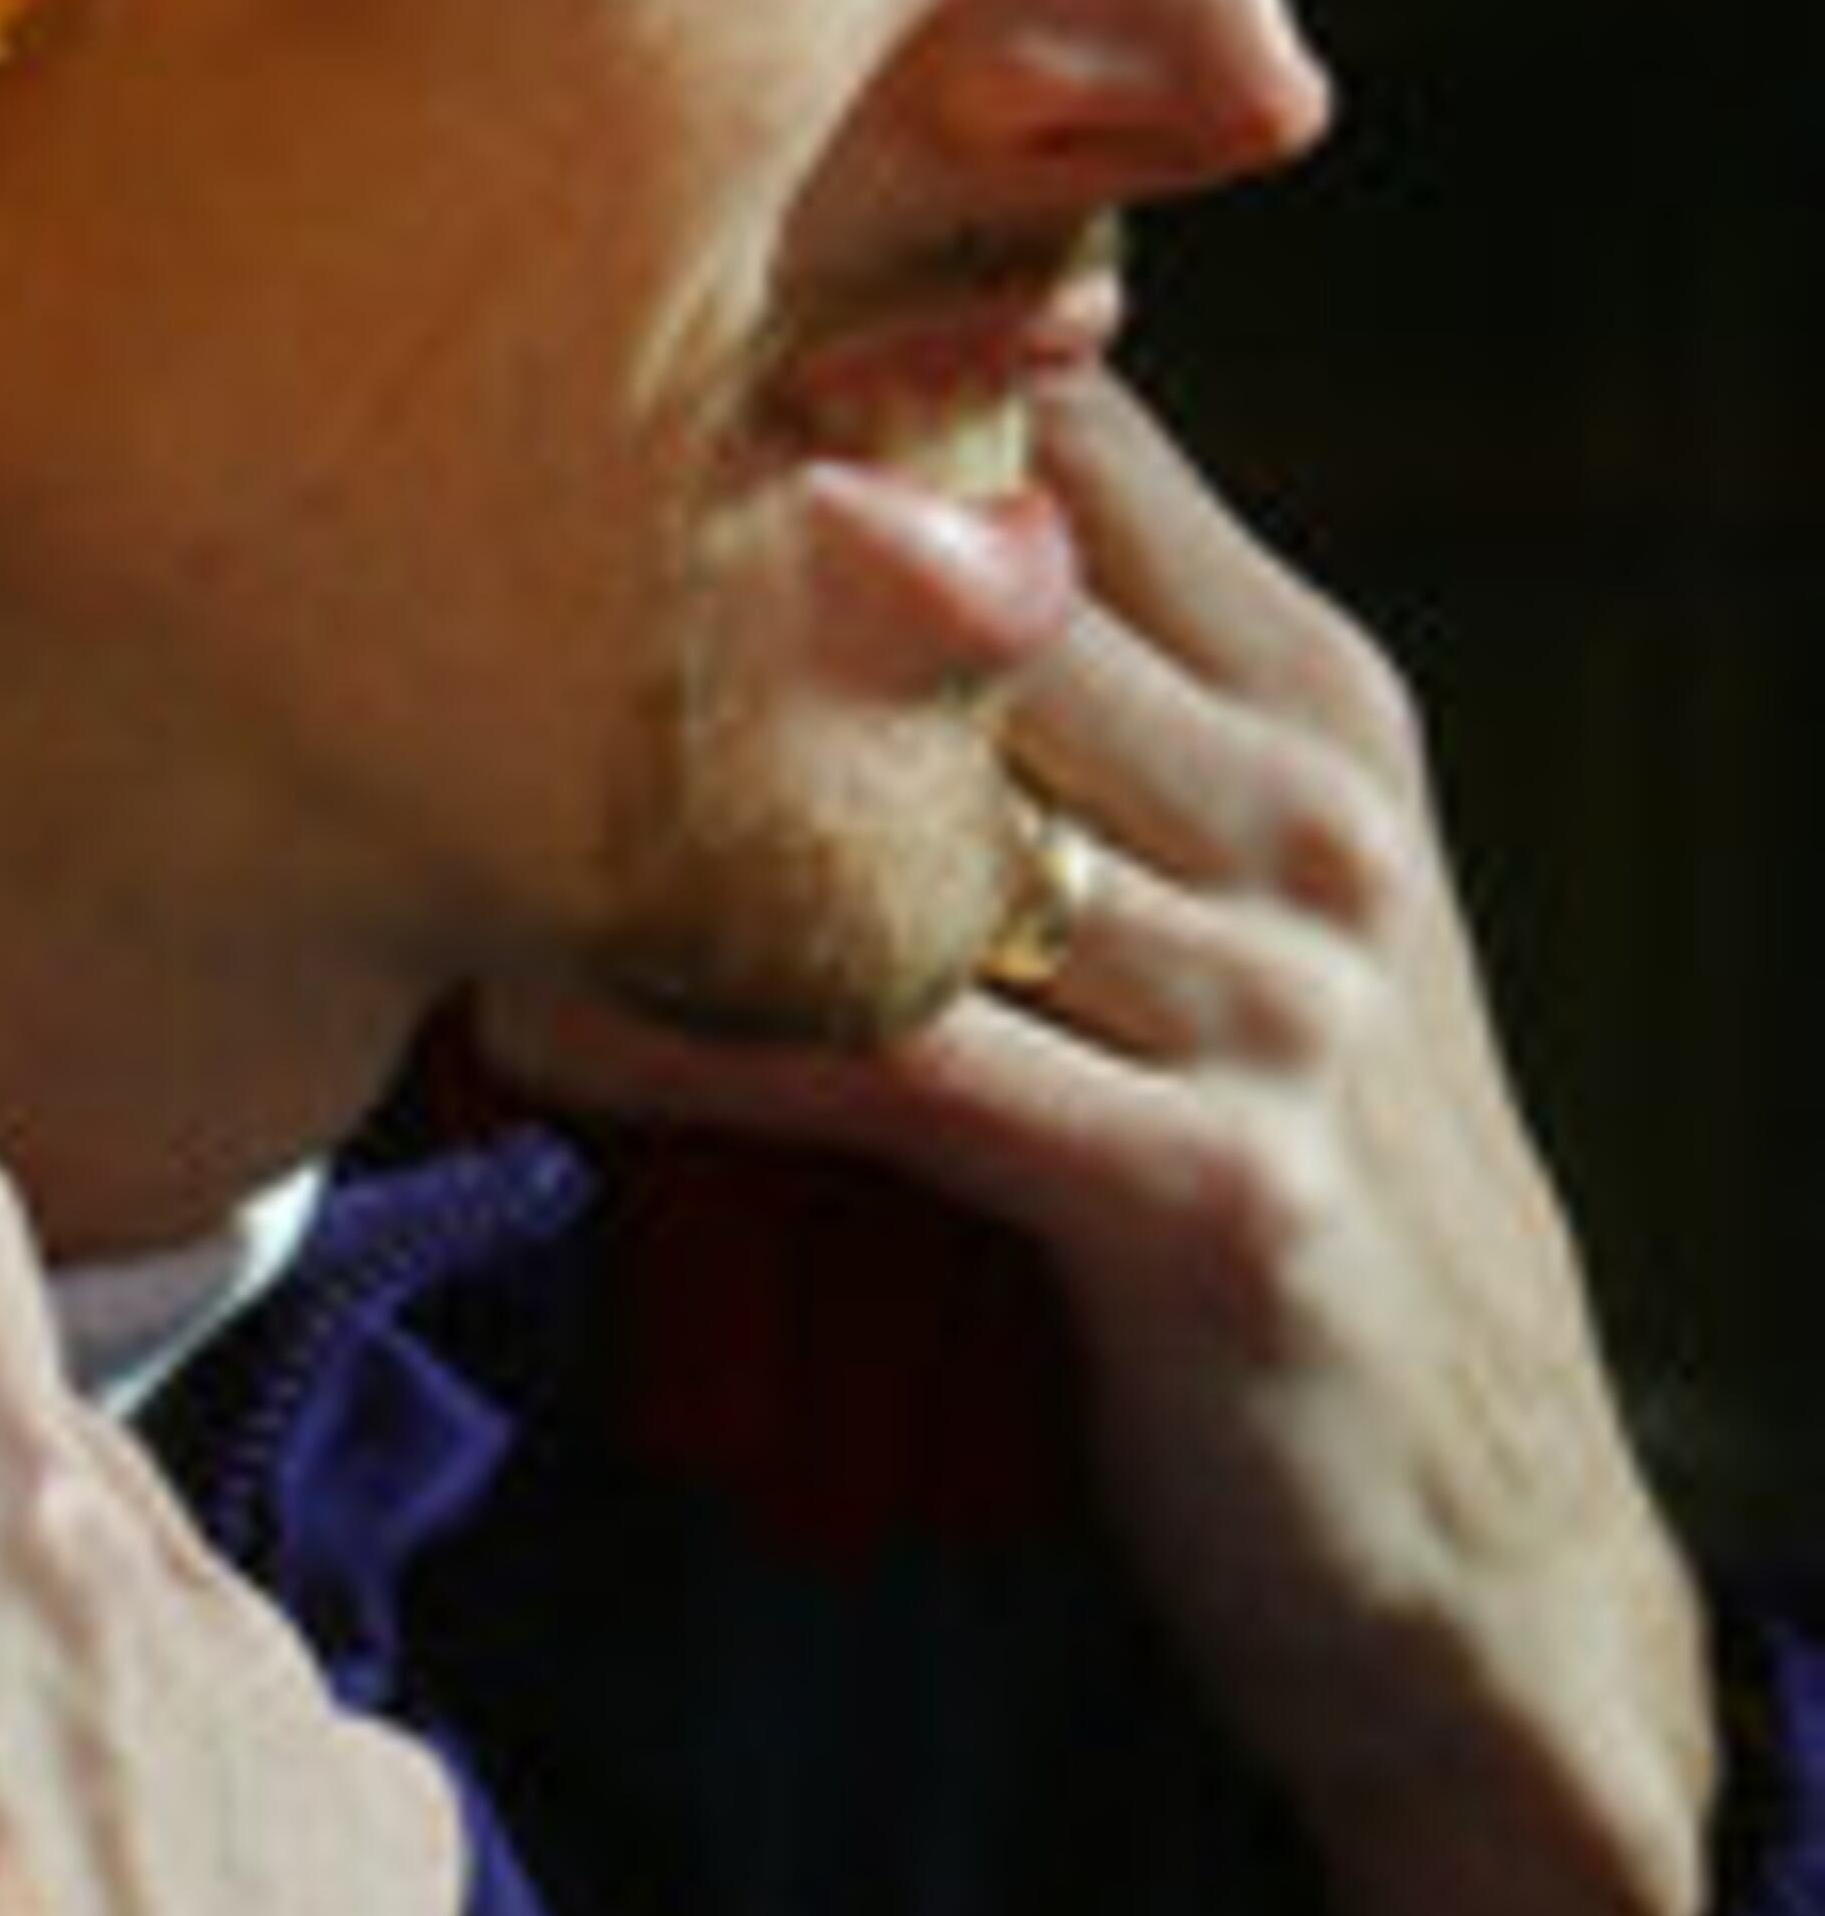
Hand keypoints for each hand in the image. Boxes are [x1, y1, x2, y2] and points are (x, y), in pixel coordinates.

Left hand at [501, 373, 1718, 1915]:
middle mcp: (1312, 816)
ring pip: (919, 819)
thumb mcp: (1250, 899)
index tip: (608, 369)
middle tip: (449, 538)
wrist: (1479, 1546)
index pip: (1083, 445)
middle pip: (986, 593)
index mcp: (1317, 698)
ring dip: (666, 800)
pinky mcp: (1213, 1196)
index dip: (859, 378)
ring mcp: (1280, 1004)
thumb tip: (809, 527)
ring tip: (435, 763)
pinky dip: (691, 1036)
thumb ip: (1093, 710)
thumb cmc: (1288, 1172)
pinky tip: (531, 1021)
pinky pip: (896, 1066)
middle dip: (724, 564)